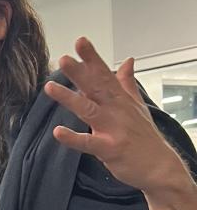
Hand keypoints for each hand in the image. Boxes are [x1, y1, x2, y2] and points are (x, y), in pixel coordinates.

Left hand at [45, 38, 188, 196]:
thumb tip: (128, 60)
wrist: (159, 167)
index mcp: (121, 99)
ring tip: (50, 87)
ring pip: (88, 110)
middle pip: (95, 87)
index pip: (104, 74)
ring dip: (69, 98)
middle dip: (79, 72)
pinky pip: (88, 143)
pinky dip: (72, 138)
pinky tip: (57, 132)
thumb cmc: (144, 137)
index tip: (80, 42)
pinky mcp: (110, 149)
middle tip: (63, 59)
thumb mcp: (137, 106)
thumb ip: (127, 83)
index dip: (92, 58)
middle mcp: (117, 110)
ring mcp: (113, 129)